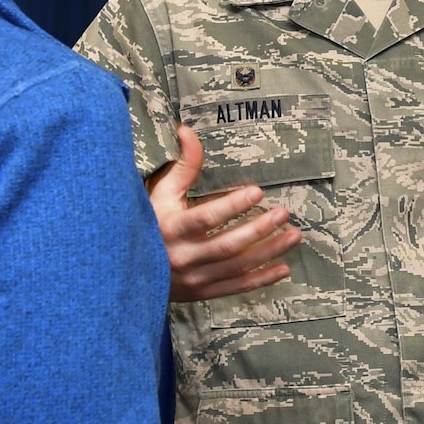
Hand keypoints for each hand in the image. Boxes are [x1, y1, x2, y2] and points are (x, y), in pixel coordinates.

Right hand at [148, 125, 301, 302]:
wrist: (129, 270)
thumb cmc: (149, 224)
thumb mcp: (160, 194)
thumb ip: (181, 166)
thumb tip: (188, 130)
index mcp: (171, 229)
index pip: (206, 218)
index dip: (232, 206)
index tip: (257, 192)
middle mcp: (183, 256)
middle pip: (228, 244)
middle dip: (259, 229)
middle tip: (284, 213)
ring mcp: (193, 278)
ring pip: (237, 267)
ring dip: (269, 252)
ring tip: (294, 236)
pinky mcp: (201, 293)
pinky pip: (236, 287)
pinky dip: (261, 280)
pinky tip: (284, 268)